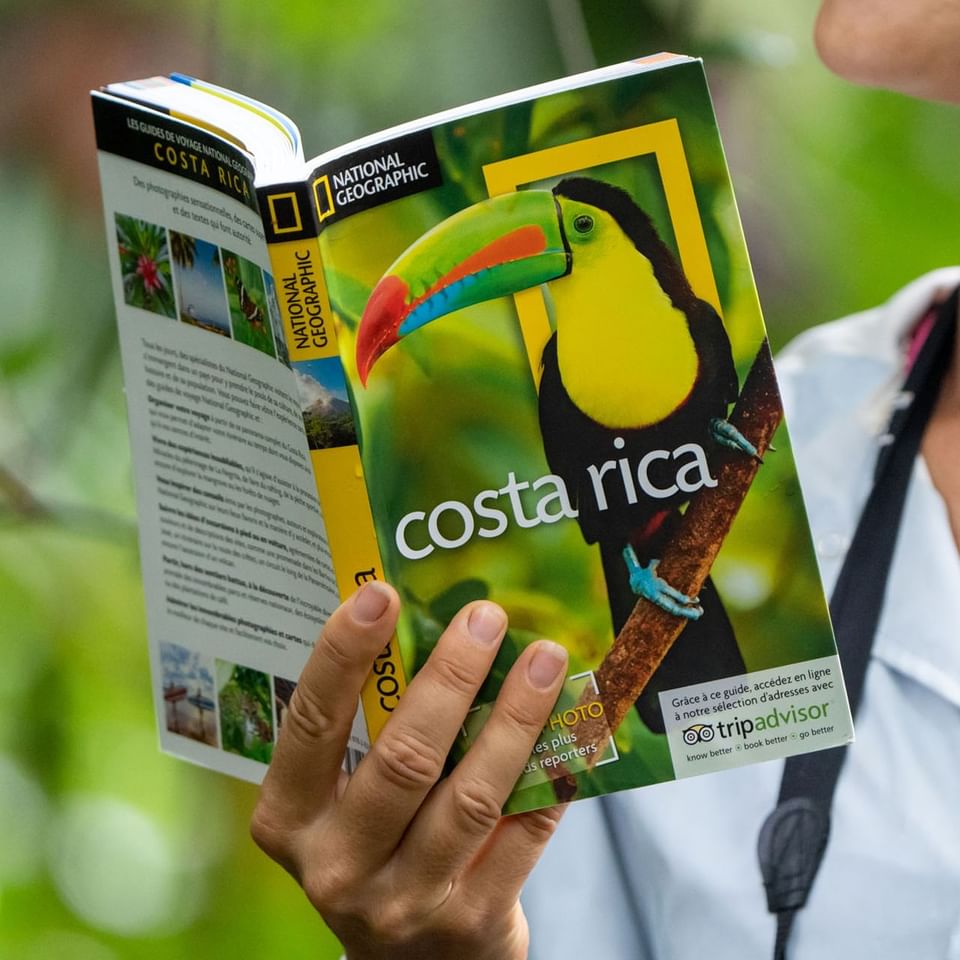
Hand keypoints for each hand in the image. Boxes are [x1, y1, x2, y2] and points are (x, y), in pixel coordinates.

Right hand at [251, 581, 568, 959]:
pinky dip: (551, 772)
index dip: (343, 654)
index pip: (311, 724)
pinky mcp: (473, 922)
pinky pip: (524, 831)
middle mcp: (338, 866)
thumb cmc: (374, 850)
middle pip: (404, 758)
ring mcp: (406, 902)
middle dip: (451, 677)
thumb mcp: (344, 800)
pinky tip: (569, 724)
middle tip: (487, 617)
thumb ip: (370, 734)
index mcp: (290, 821)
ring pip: (473, 795)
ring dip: (515, 716)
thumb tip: (425, 627)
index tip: (379, 594)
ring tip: (545, 658)